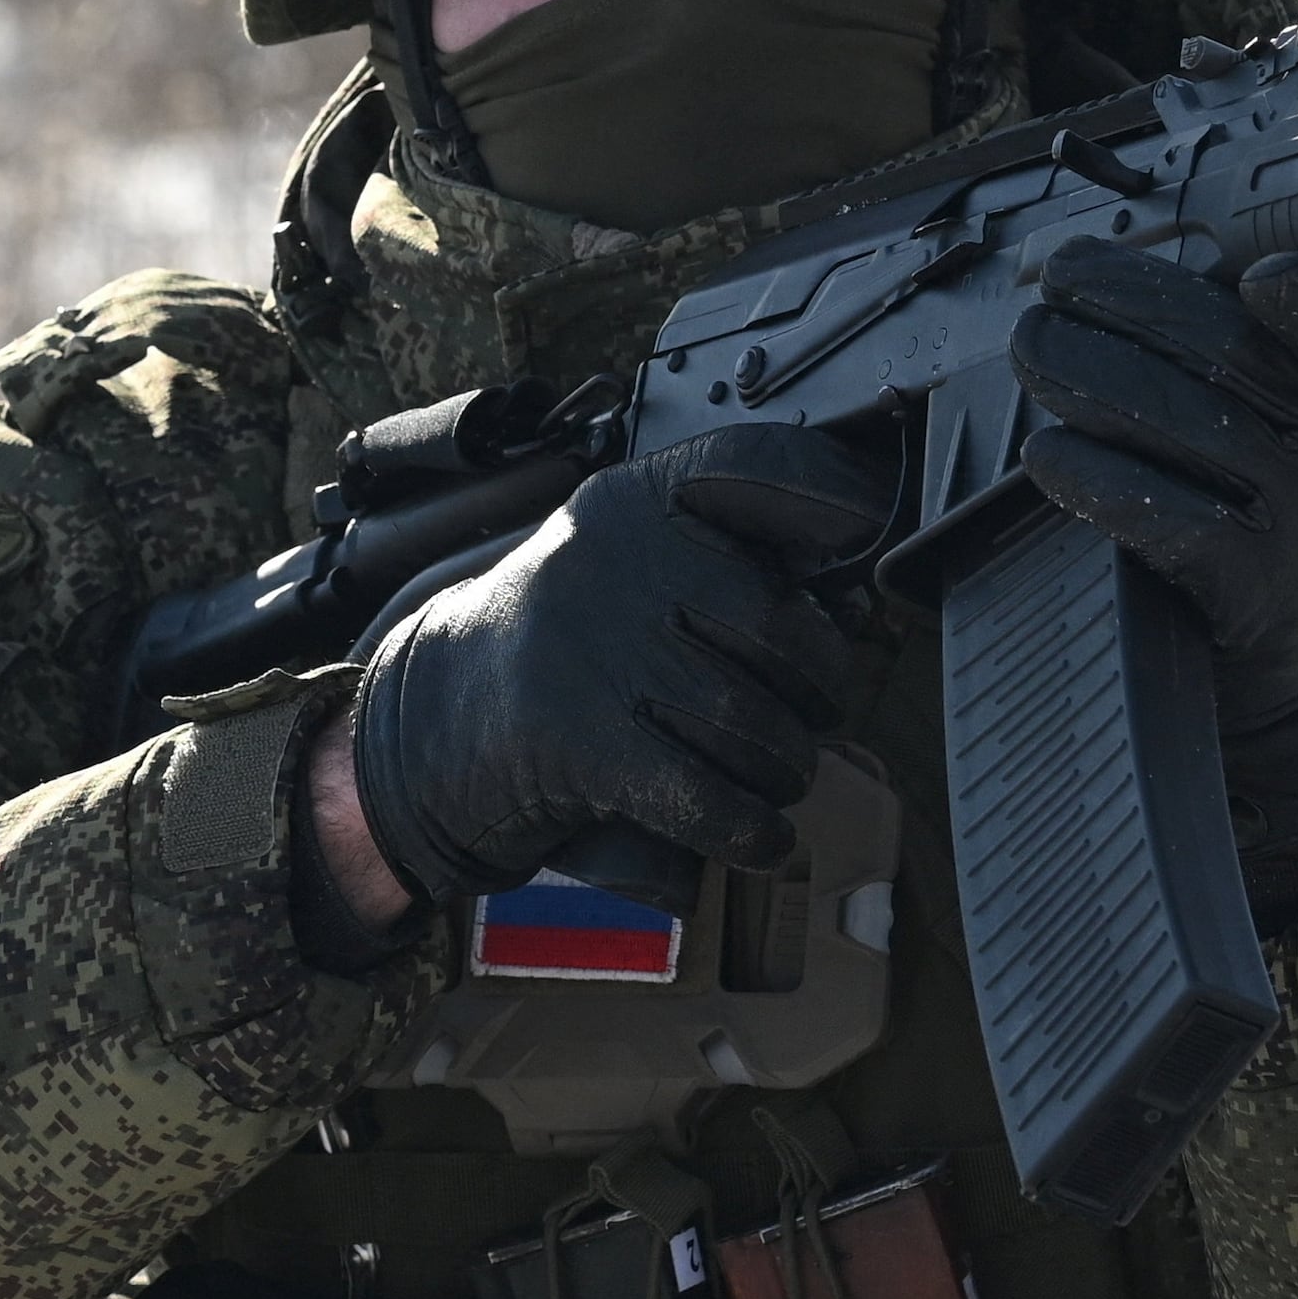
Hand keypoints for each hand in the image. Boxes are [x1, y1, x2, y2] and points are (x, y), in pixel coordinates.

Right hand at [346, 426, 889, 902]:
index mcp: (631, 503)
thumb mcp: (628, 574)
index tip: (870, 525)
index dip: (827, 490)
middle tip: (806, 717)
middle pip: (777, 622)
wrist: (426, 723)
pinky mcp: (574, 739)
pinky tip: (758, 834)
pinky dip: (749, 827)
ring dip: (783, 768)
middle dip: (816, 690)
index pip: (750, 464)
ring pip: (751, 722)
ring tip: (771, 775)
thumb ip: (724, 564)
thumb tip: (850, 603)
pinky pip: (705, 795)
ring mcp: (589, 646)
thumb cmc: (566, 651)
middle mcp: (610, 560)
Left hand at [1012, 242, 1297, 870]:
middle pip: (1229, 354)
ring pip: (1181, 423)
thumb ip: (1246, 358)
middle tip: (1056, 286)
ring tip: (1034, 348)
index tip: (1262, 274)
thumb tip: (1104, 279)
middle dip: (1128, 303)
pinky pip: (1161, 518)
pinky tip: (1048, 453)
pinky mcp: (1252, 594)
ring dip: (1086, 375)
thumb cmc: (1282, 517)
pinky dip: (1091, 476)